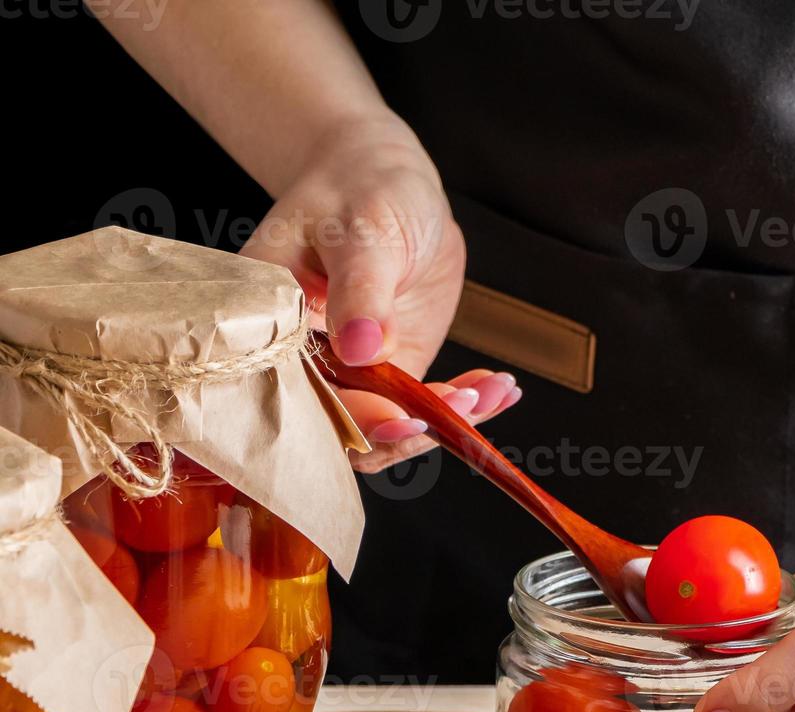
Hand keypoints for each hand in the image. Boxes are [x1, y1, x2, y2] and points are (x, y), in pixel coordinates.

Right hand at [241, 115, 520, 471]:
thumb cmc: (359, 189)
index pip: (305, 398)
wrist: (386, 179)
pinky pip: (421, 406)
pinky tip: (500, 388)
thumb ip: (362, 290)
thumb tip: (362, 349)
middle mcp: (307, 361)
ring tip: (493, 392)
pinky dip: (463, 404)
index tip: (406, 419)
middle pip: (347, 430)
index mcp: (275, 329)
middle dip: (409, 430)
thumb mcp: (362, 231)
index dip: (354, 420)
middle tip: (467, 405)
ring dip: (445, 420)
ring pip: (390, 426)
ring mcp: (352, 370)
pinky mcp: (392, 369)